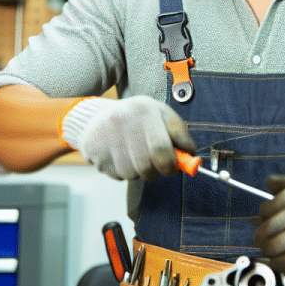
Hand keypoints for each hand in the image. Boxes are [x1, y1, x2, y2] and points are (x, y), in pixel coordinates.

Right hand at [62, 95, 195, 180]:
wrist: (98, 115)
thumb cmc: (139, 118)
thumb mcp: (162, 115)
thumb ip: (179, 134)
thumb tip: (192, 158)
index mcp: (144, 110)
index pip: (161, 149)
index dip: (171, 165)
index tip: (175, 169)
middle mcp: (121, 121)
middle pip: (145, 166)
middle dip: (156, 172)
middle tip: (158, 168)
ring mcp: (104, 136)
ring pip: (131, 174)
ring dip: (139, 172)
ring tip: (136, 155)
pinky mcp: (92, 150)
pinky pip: (117, 175)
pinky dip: (123, 172)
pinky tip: (120, 156)